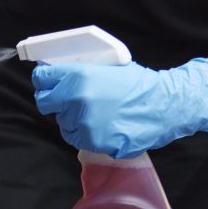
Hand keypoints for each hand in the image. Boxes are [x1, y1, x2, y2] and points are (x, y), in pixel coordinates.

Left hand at [32, 58, 207, 158]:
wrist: (164, 106)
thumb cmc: (139, 84)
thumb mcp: (108, 66)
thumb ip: (82, 71)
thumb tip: (60, 73)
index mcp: (79, 76)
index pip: (42, 79)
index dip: (43, 80)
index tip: (45, 82)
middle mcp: (77, 100)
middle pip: (45, 102)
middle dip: (53, 100)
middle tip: (66, 99)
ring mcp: (84, 123)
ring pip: (62, 122)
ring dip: (71, 118)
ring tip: (95, 112)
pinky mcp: (93, 142)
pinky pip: (77, 137)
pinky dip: (84, 132)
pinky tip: (100, 124)